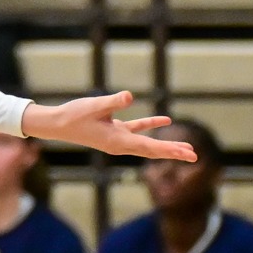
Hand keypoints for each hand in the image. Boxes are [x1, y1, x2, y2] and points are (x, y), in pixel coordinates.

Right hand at [21, 92, 194, 160]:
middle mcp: (120, 144)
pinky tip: (165, 121)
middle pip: (153, 150)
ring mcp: (118, 139)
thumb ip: (113, 101)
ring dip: (166, 145)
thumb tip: (129, 96)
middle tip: (195, 156)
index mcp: (118, 141)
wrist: (57, 124)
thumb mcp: (95, 106)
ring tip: (185, 147)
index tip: (187, 154)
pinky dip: (151, 126)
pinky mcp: (115, 131)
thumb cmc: (74, 115)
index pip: (150, 148)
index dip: (170, 150)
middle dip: (173, 152)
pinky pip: (138, 130)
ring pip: (148, 144)